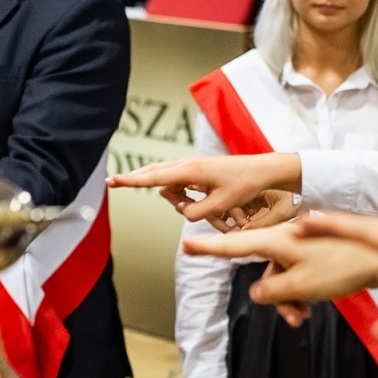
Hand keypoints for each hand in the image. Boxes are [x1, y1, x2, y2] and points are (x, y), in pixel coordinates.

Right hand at [107, 152, 301, 230]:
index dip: (131, 181)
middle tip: (116, 182)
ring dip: (174, 196)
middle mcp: (188, 165)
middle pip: (153, 173)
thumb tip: (182, 211)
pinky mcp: (200, 170)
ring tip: (204, 206)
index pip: (153, 177)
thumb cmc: (245, 184)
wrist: (266, 170)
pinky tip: (194, 200)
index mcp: (190, 171)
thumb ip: (196, 212)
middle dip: (138, 180)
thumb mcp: (221, 205)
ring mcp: (193, 166)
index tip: (112, 180)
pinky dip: (182, 192)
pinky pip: (180, 181)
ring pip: (167, 179)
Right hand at [182, 223, 377, 325]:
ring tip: (307, 316)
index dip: (210, 248)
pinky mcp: (324, 254)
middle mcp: (289, 239)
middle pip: (266, 271)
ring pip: (286, 278)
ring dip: (292, 300)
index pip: (236, 245)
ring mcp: (307, 246)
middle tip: (293, 317)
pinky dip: (307, 292)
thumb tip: (257, 293)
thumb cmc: (345, 263)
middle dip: (275, 297)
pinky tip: (317, 306)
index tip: (187, 245)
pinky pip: (303, 276)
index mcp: (278, 240)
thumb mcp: (300, 284)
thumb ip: (272, 291)